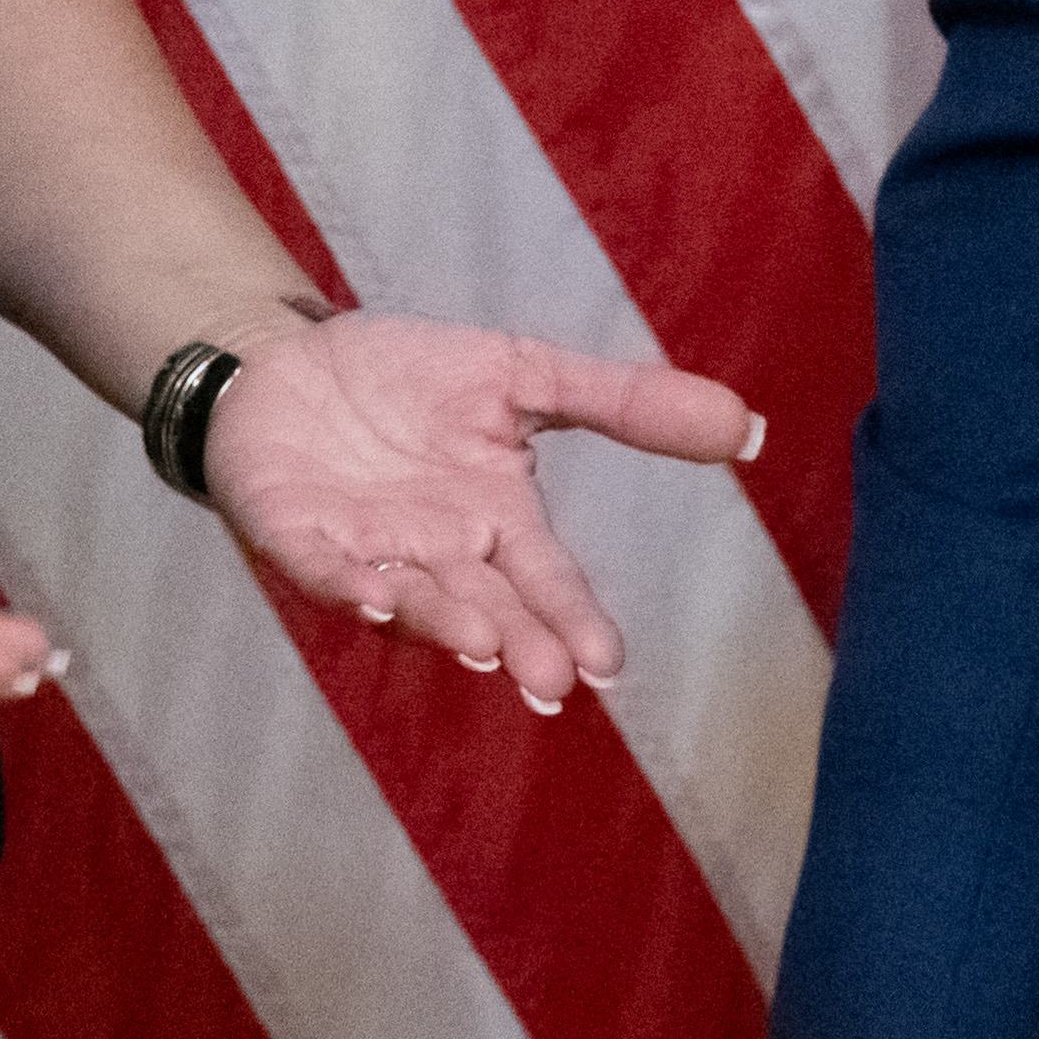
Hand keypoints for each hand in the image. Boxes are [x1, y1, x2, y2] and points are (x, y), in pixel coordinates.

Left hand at [194, 313, 766, 717]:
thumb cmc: (410, 380)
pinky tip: (369, 592)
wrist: (290, 357)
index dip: (574, 620)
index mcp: (496, 523)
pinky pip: (321, 567)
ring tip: (483, 645)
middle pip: (486, 608)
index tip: (606, 663)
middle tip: (548, 681)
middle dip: (517, 644)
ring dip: (444, 623)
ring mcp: (365, 550)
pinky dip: (345, 582)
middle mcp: (437, 554)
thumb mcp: (524, 375)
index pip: (547, 581)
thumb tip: (748, 427)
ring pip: (411, 598)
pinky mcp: (294, 533)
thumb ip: (625, 404)